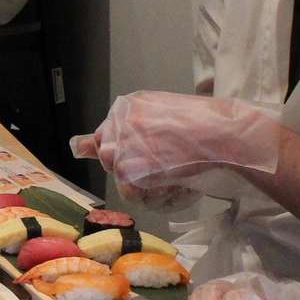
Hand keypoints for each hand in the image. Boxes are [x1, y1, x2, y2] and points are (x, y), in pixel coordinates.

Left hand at [70, 91, 282, 201]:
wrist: (224, 137)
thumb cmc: (205, 126)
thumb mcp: (162, 116)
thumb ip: (124, 130)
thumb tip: (75, 146)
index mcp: (128, 105)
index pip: (107, 136)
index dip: (128, 151)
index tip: (148, 155)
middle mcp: (119, 121)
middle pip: (109, 158)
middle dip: (132, 167)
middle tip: (162, 164)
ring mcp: (122, 144)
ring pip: (119, 176)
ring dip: (144, 182)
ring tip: (172, 173)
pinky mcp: (129, 167)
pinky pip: (130, 191)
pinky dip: (152, 193)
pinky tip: (172, 180)